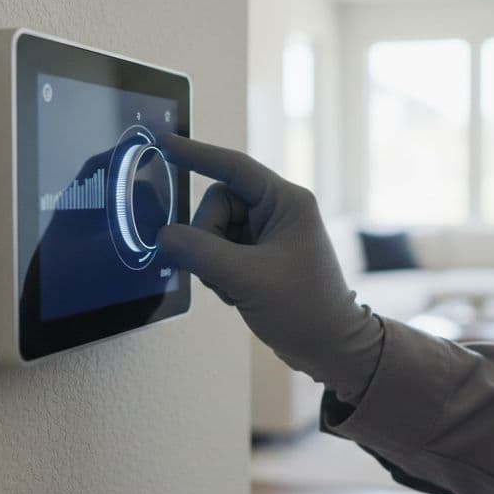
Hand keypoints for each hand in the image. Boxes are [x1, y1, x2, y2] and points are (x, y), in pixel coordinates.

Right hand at [157, 134, 383, 396]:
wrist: (331, 349)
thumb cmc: (306, 311)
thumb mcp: (248, 279)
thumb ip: (201, 253)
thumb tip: (163, 237)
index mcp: (287, 202)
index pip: (233, 167)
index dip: (197, 154)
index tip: (164, 144)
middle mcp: (278, 212)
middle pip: (216, 205)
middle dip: (207, 238)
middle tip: (222, 272)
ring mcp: (268, 235)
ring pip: (213, 231)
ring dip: (212, 261)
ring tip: (236, 288)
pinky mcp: (259, 256)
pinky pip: (219, 251)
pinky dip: (218, 273)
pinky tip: (238, 293)